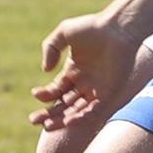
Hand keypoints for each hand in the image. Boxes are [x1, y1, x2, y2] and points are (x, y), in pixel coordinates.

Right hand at [31, 14, 138, 129]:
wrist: (118, 28)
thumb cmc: (93, 27)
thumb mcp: (64, 33)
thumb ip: (50, 48)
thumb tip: (45, 70)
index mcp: (73, 72)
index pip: (56, 90)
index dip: (45, 95)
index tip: (35, 94)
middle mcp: (84, 84)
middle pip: (64, 105)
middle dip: (49, 114)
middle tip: (34, 120)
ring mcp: (97, 90)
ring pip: (77, 111)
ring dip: (62, 120)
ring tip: (48, 125)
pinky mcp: (110, 94)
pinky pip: (95, 111)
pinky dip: (82, 117)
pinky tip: (69, 121)